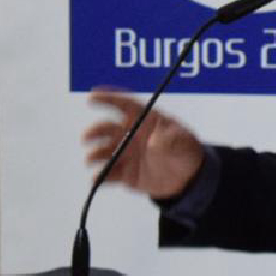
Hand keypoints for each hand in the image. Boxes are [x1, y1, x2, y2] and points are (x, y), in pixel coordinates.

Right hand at [81, 89, 204, 198]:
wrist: (187, 179)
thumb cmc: (185, 151)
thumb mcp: (184, 142)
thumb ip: (171, 140)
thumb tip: (155, 142)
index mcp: (144, 121)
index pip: (124, 105)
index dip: (108, 98)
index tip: (92, 96)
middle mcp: (130, 135)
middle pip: (106, 128)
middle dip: (94, 131)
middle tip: (88, 137)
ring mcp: (125, 154)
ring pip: (102, 151)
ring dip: (94, 154)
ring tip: (92, 159)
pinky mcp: (124, 173)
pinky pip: (107, 174)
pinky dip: (99, 176)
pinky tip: (98, 178)